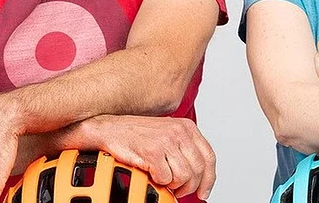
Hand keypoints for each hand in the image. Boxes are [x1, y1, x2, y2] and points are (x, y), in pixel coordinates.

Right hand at [62, 115, 215, 200]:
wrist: (110, 129)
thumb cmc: (136, 134)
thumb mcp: (167, 134)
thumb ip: (183, 150)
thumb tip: (197, 175)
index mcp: (186, 127)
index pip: (209, 157)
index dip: (208, 179)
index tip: (203, 191)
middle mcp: (179, 132)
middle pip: (198, 170)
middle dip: (189, 186)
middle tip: (178, 190)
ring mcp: (166, 141)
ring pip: (184, 176)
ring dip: (173, 185)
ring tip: (163, 181)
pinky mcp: (152, 151)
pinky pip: (165, 178)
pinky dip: (159, 181)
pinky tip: (152, 173)